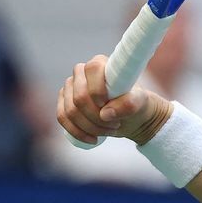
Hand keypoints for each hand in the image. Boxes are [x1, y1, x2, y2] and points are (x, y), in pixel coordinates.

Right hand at [57, 56, 171, 145]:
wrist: (130, 116)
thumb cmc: (135, 103)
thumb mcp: (140, 102)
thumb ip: (129, 103)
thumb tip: (105, 114)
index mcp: (100, 63)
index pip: (92, 70)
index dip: (98, 91)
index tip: (110, 105)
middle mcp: (81, 72)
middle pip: (79, 97)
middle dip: (97, 117)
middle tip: (115, 124)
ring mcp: (69, 87)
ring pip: (70, 111)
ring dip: (90, 127)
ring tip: (109, 130)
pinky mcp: (63, 102)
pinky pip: (62, 118)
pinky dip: (77, 132)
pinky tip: (92, 139)